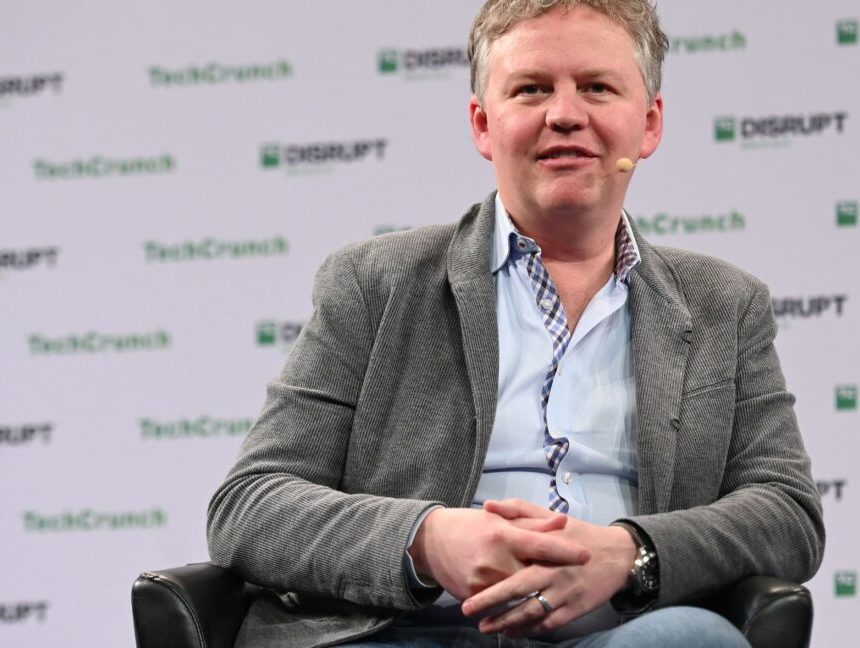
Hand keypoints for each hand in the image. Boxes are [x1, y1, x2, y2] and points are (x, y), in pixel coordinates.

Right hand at [408, 507, 589, 600]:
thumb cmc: (470, 525)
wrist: (430, 541)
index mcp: (503, 535)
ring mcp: (483, 581)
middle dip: (554, 576)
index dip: (565, 551)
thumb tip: (563, 522)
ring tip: (553, 590)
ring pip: (520, 594)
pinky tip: (524, 599)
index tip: (586, 555)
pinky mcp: (473, 596)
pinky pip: (501, 604)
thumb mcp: (499, 518)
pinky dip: (513, 602)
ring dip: (536, 592)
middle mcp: (494, 559)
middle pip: (534, 575)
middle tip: (574, 576)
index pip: (541, 545)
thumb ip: (532, 523)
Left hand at [460, 499, 635, 636]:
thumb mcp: (549, 515)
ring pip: (532, 611)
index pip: (515, 562)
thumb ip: (517, 510)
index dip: (491, 577)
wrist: (617, 555)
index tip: (468, 588)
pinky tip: (513, 632)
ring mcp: (566, 592)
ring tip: (485, 626)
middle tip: (468, 611)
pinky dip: (530, 630)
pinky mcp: (576, 609)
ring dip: (507, 621)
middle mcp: (556, 571)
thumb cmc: (577, 533)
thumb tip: (488, 506)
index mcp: (547, 547)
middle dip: (491, 602)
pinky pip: (549, 623)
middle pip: (519, 589)